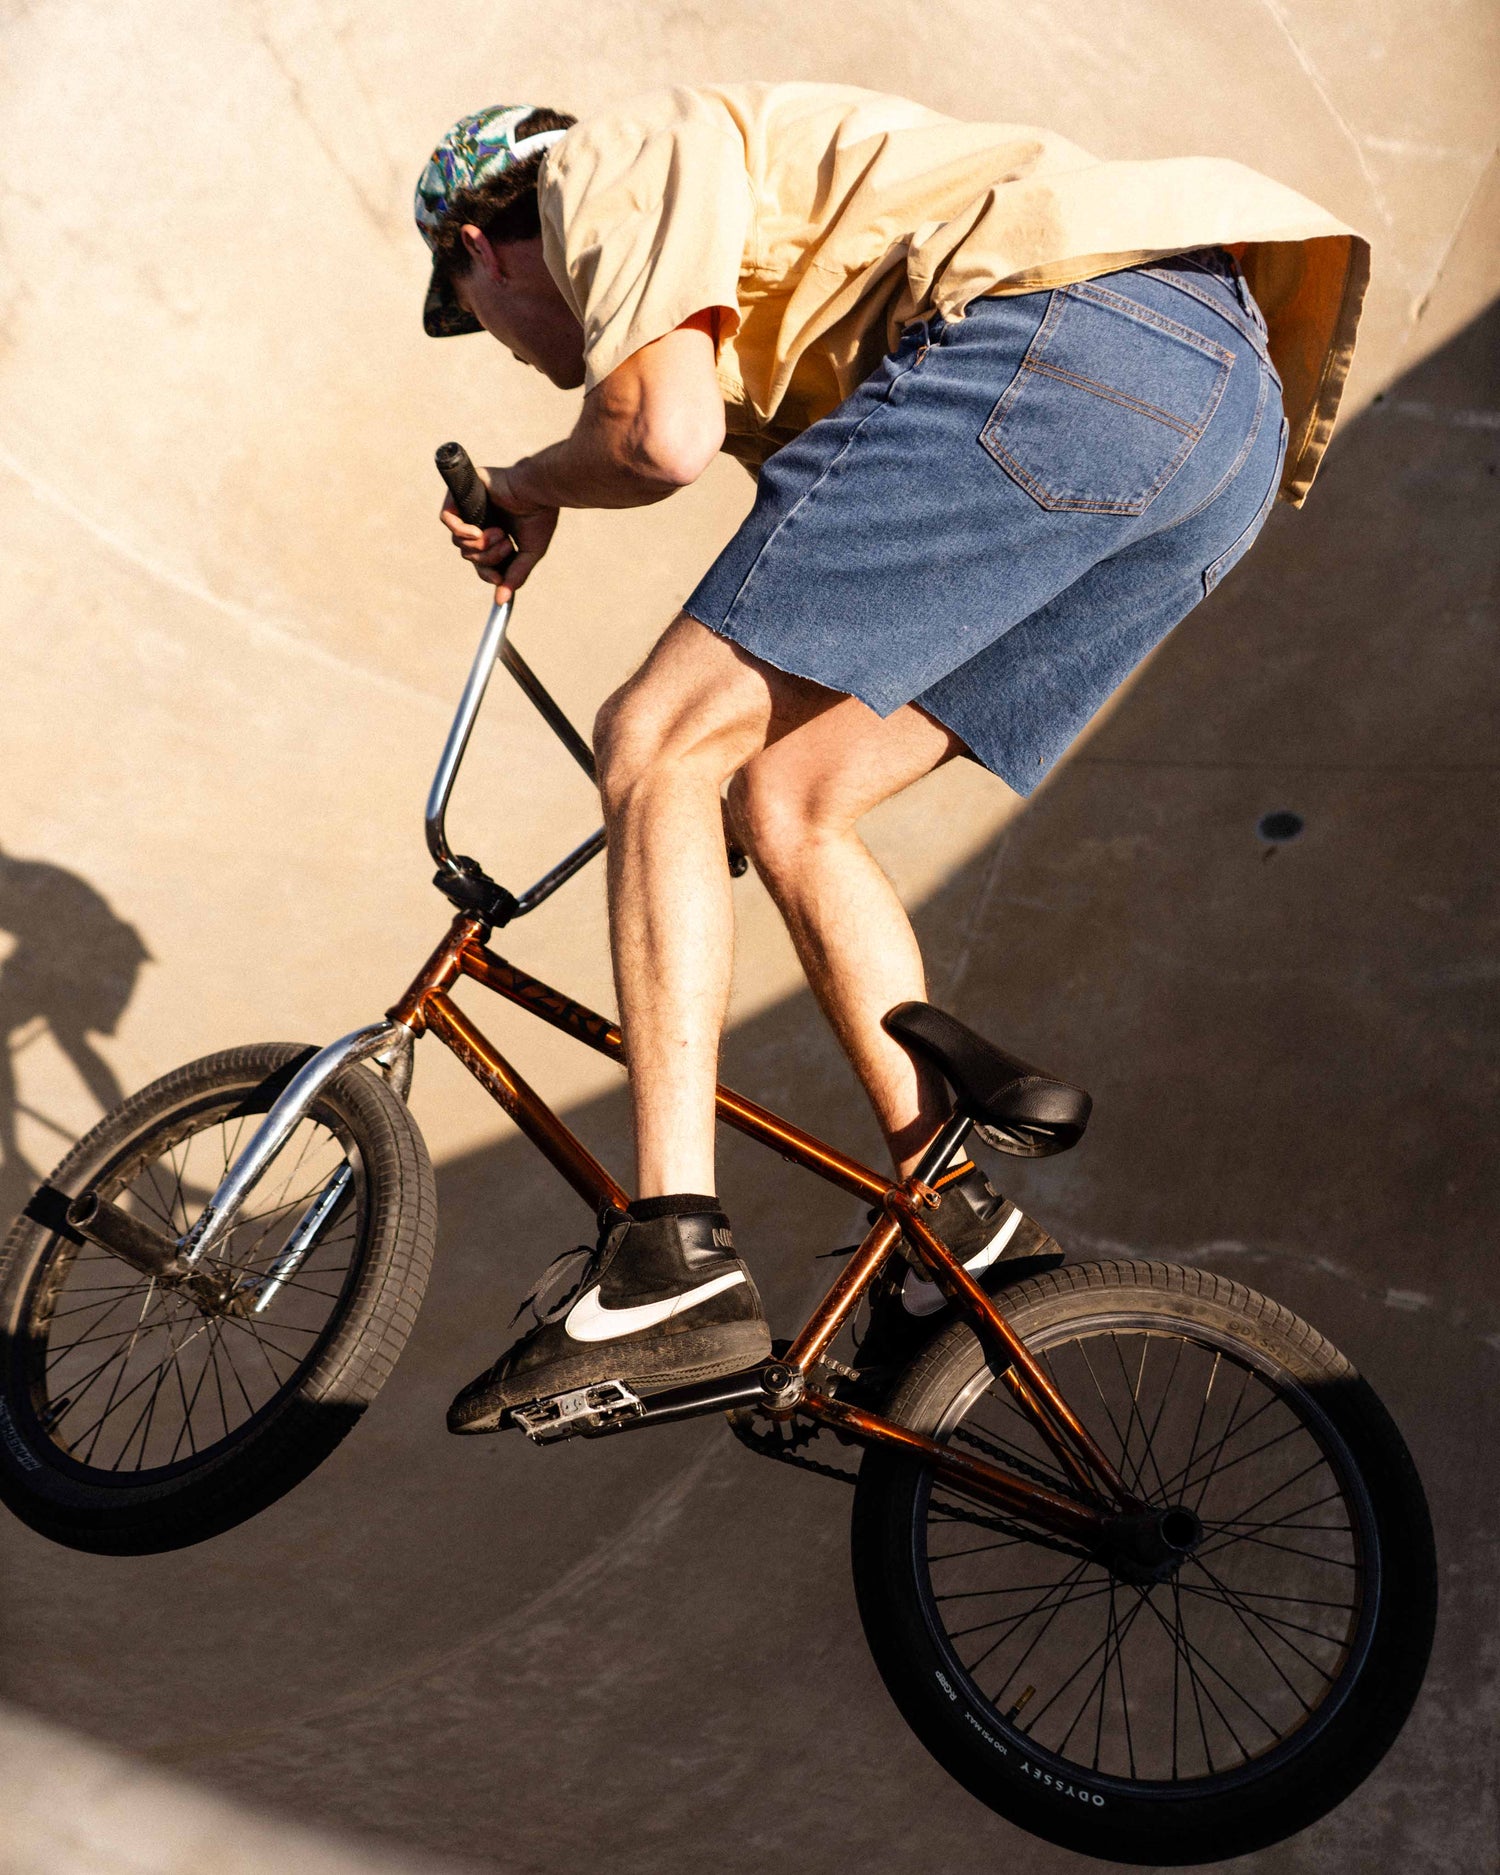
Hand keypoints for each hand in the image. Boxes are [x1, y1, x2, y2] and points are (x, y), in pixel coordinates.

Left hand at [438, 465, 558, 602]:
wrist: (539, 491)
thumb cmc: (539, 516)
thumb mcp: (529, 553)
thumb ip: (515, 575)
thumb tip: (501, 601)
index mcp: (495, 531)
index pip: (479, 559)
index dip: (486, 572)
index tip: (498, 579)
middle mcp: (481, 519)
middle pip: (467, 552)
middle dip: (486, 556)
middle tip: (506, 545)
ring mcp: (470, 505)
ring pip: (457, 540)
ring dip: (478, 545)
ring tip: (500, 534)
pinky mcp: (463, 492)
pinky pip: (447, 518)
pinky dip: (460, 531)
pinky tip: (476, 533)